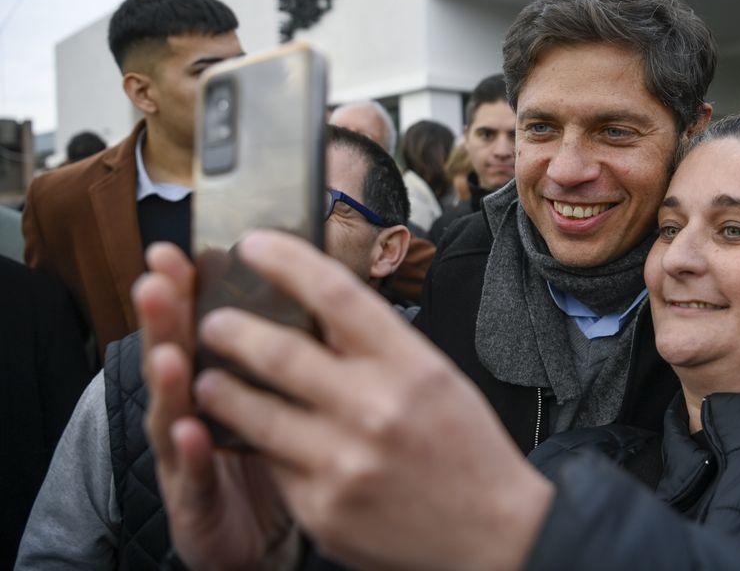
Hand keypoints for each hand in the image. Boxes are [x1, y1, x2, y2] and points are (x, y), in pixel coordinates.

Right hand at [137, 243, 297, 570]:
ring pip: (174, 413)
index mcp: (218, 377)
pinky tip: (192, 430)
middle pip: (175, 358)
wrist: (260, 537)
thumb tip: (307, 284)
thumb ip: (285, 348)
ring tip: (170, 353)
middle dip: (165, 321)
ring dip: (170, 382)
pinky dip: (192, 454)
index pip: (198, 324)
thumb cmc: (272, 453)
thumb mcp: (279, 395)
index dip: (185, 289)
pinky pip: (194, 478)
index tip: (174, 251)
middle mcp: (192, 410)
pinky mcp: (195, 503)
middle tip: (156, 284)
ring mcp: (186, 456)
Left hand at [193, 230, 554, 570]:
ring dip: (221, 390)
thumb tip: (312, 306)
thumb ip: (377, 346)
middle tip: (212, 321)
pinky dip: (257, 447)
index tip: (253, 243)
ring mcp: (345, 463)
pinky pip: (272, 467)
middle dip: (232, 331)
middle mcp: (375, 409)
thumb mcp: (434, 377)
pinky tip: (252, 436)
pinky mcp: (323, 510)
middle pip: (280, 352)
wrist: (495, 531)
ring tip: (208, 379)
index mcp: (411, 365)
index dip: (287, 261)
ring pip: (255, 414)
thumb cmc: (463, 445)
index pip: (338, 294)